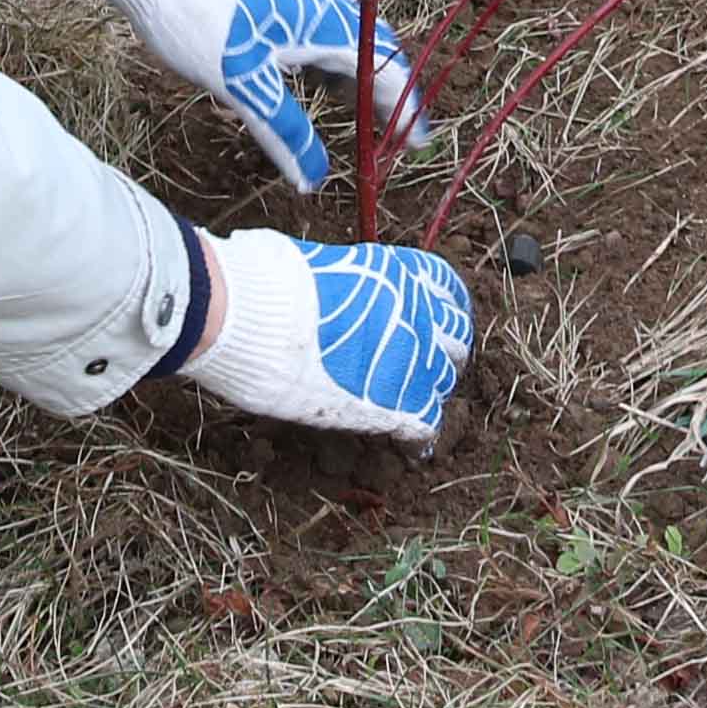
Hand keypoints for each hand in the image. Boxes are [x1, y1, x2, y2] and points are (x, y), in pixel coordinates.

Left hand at [52, 0, 417, 193]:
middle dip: (381, 90)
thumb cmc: (202, 22)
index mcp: (325, 25)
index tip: (416, 140)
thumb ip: (284, 132)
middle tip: (384, 128)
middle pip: (370, 47)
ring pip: (338, 33)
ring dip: (348, 71)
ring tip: (343, 106)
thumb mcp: (245, 87)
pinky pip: (311, 22)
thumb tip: (313, 178)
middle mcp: (317, 2)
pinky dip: (318, 54)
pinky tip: (296, 70)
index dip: (404, 107)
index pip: (385, 68)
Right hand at [184, 227, 473, 444]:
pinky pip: (426, 427)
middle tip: (419, 368)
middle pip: (453, 341)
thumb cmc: (266, 281)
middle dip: (441, 355)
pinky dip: (420, 439)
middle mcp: (417, 312)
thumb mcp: (309, 259)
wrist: (253, 316)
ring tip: (412, 408)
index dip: (441, 311)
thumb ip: (330, 274)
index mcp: (399, 272)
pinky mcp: (396, 405)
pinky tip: (411, 449)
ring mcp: (412, 359)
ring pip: (440, 384)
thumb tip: (302, 273)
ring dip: (428, 395)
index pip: (446, 292)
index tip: (432, 323)